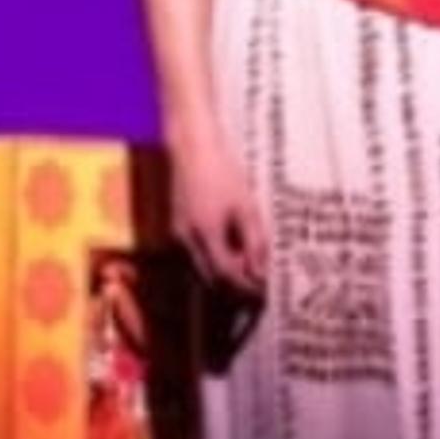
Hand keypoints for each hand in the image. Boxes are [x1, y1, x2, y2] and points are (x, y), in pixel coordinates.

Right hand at [169, 133, 266, 299]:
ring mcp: (178, 234)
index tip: (263, 291)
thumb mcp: (247, 206)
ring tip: (247, 268)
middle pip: (211, 279)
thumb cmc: (222, 171)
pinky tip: (230, 249)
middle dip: (234, 288)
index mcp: (206, 234)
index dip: (246, 288)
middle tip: (257, 287)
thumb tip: (261, 273)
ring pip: (200, 269)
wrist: (192, 147)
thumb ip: (255, 242)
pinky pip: (194, 255)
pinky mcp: (175, 228)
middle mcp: (187, 240)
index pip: (226, 276)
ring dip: (223, 275)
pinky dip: (212, 261)